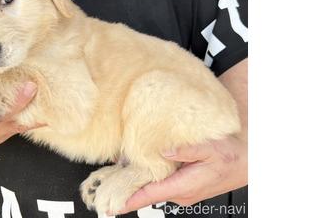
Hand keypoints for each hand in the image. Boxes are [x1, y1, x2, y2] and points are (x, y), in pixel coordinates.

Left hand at [118, 136, 247, 213]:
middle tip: (106, 187)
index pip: (150, 195)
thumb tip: (163, 150)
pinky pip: (161, 186)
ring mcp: (183, 192)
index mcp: (184, 185)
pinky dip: (148, 181)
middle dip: (128, 191)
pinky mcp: (184, 188)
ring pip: (154, 190)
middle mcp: (181, 193)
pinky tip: (139, 172)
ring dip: (137, 186)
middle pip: (148, 194)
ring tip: (117, 179)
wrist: (247, 163)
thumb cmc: (231, 157)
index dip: (130, 201)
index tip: (113, 206)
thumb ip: (186, 150)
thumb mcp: (210, 148)